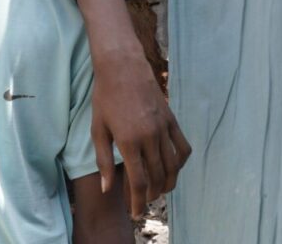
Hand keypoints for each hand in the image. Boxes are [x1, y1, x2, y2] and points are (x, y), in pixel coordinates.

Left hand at [89, 35, 189, 218]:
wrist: (122, 67)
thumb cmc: (105, 98)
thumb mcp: (97, 129)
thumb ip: (103, 160)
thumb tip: (106, 188)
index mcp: (129, 142)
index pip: (137, 181)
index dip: (137, 201)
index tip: (135, 213)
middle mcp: (150, 138)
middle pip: (157, 177)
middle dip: (151, 195)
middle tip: (144, 204)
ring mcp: (164, 129)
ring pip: (173, 165)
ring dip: (168, 183)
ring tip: (159, 192)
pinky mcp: (172, 120)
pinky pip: (183, 147)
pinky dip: (181, 162)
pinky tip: (173, 168)